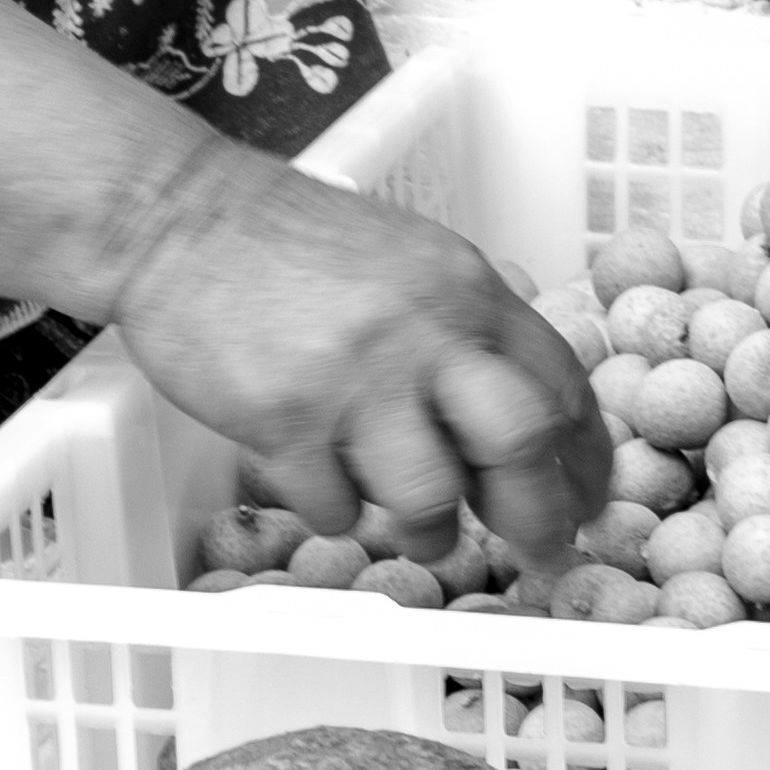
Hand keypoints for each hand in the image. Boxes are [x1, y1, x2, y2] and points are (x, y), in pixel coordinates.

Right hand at [108, 143, 605, 549]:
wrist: (180, 216)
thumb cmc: (292, 242)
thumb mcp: (409, 258)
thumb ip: (467, 328)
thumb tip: (527, 423)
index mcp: (465, 288)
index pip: (559, 382)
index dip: (586, 459)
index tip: (590, 503)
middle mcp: (423, 329)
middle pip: (518, 442)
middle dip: (536, 515)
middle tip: (533, 553)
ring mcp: (352, 378)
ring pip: (429, 497)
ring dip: (430, 529)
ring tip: (414, 522)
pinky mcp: (283, 419)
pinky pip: (336, 507)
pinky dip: (337, 511)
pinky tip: (323, 481)